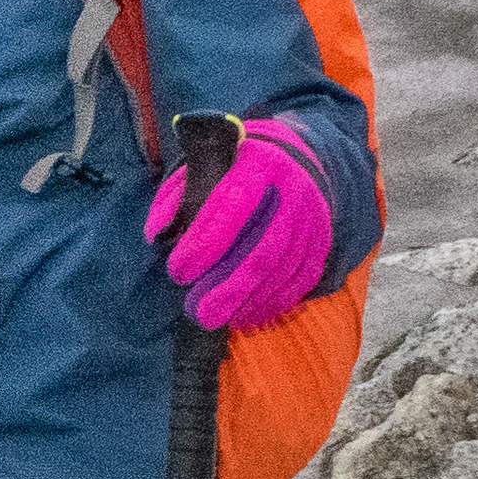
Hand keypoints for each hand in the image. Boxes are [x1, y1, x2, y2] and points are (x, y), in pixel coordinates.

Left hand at [145, 115, 332, 332]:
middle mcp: (292, 189)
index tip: (178, 272)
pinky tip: (244, 318)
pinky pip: (301, 278)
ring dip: (249, 301)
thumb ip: (176, 197)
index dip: (205, 241)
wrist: (288, 160)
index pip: (232, 203)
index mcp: (259, 163)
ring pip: (283, 269)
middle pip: (263, 247)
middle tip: (197, 313)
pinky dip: (273, 303)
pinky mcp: (321, 240)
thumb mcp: (201, 168)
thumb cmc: (231, 171)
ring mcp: (312, 218)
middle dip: (230, 287)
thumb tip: (156, 234)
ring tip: (215, 319)